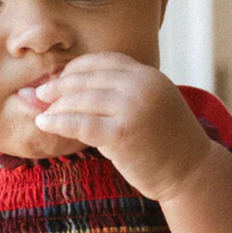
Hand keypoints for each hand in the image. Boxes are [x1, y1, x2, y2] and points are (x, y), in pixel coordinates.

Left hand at [35, 52, 211, 201]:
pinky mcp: (121, 134)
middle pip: (88, 77)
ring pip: (81, 100)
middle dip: (60, 85)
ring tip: (41, 112)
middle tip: (41, 92)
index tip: (61, 77)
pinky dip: (57, 122)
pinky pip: (79, 124)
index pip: (105, 60)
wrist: (190, 172)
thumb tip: (79, 89)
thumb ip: (124, 93)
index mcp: (149, 75)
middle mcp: (142, 86)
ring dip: (55, 105)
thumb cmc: (166, 144)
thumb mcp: (151, 105)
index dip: (77, 67)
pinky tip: (43, 124)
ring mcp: (132, 108)